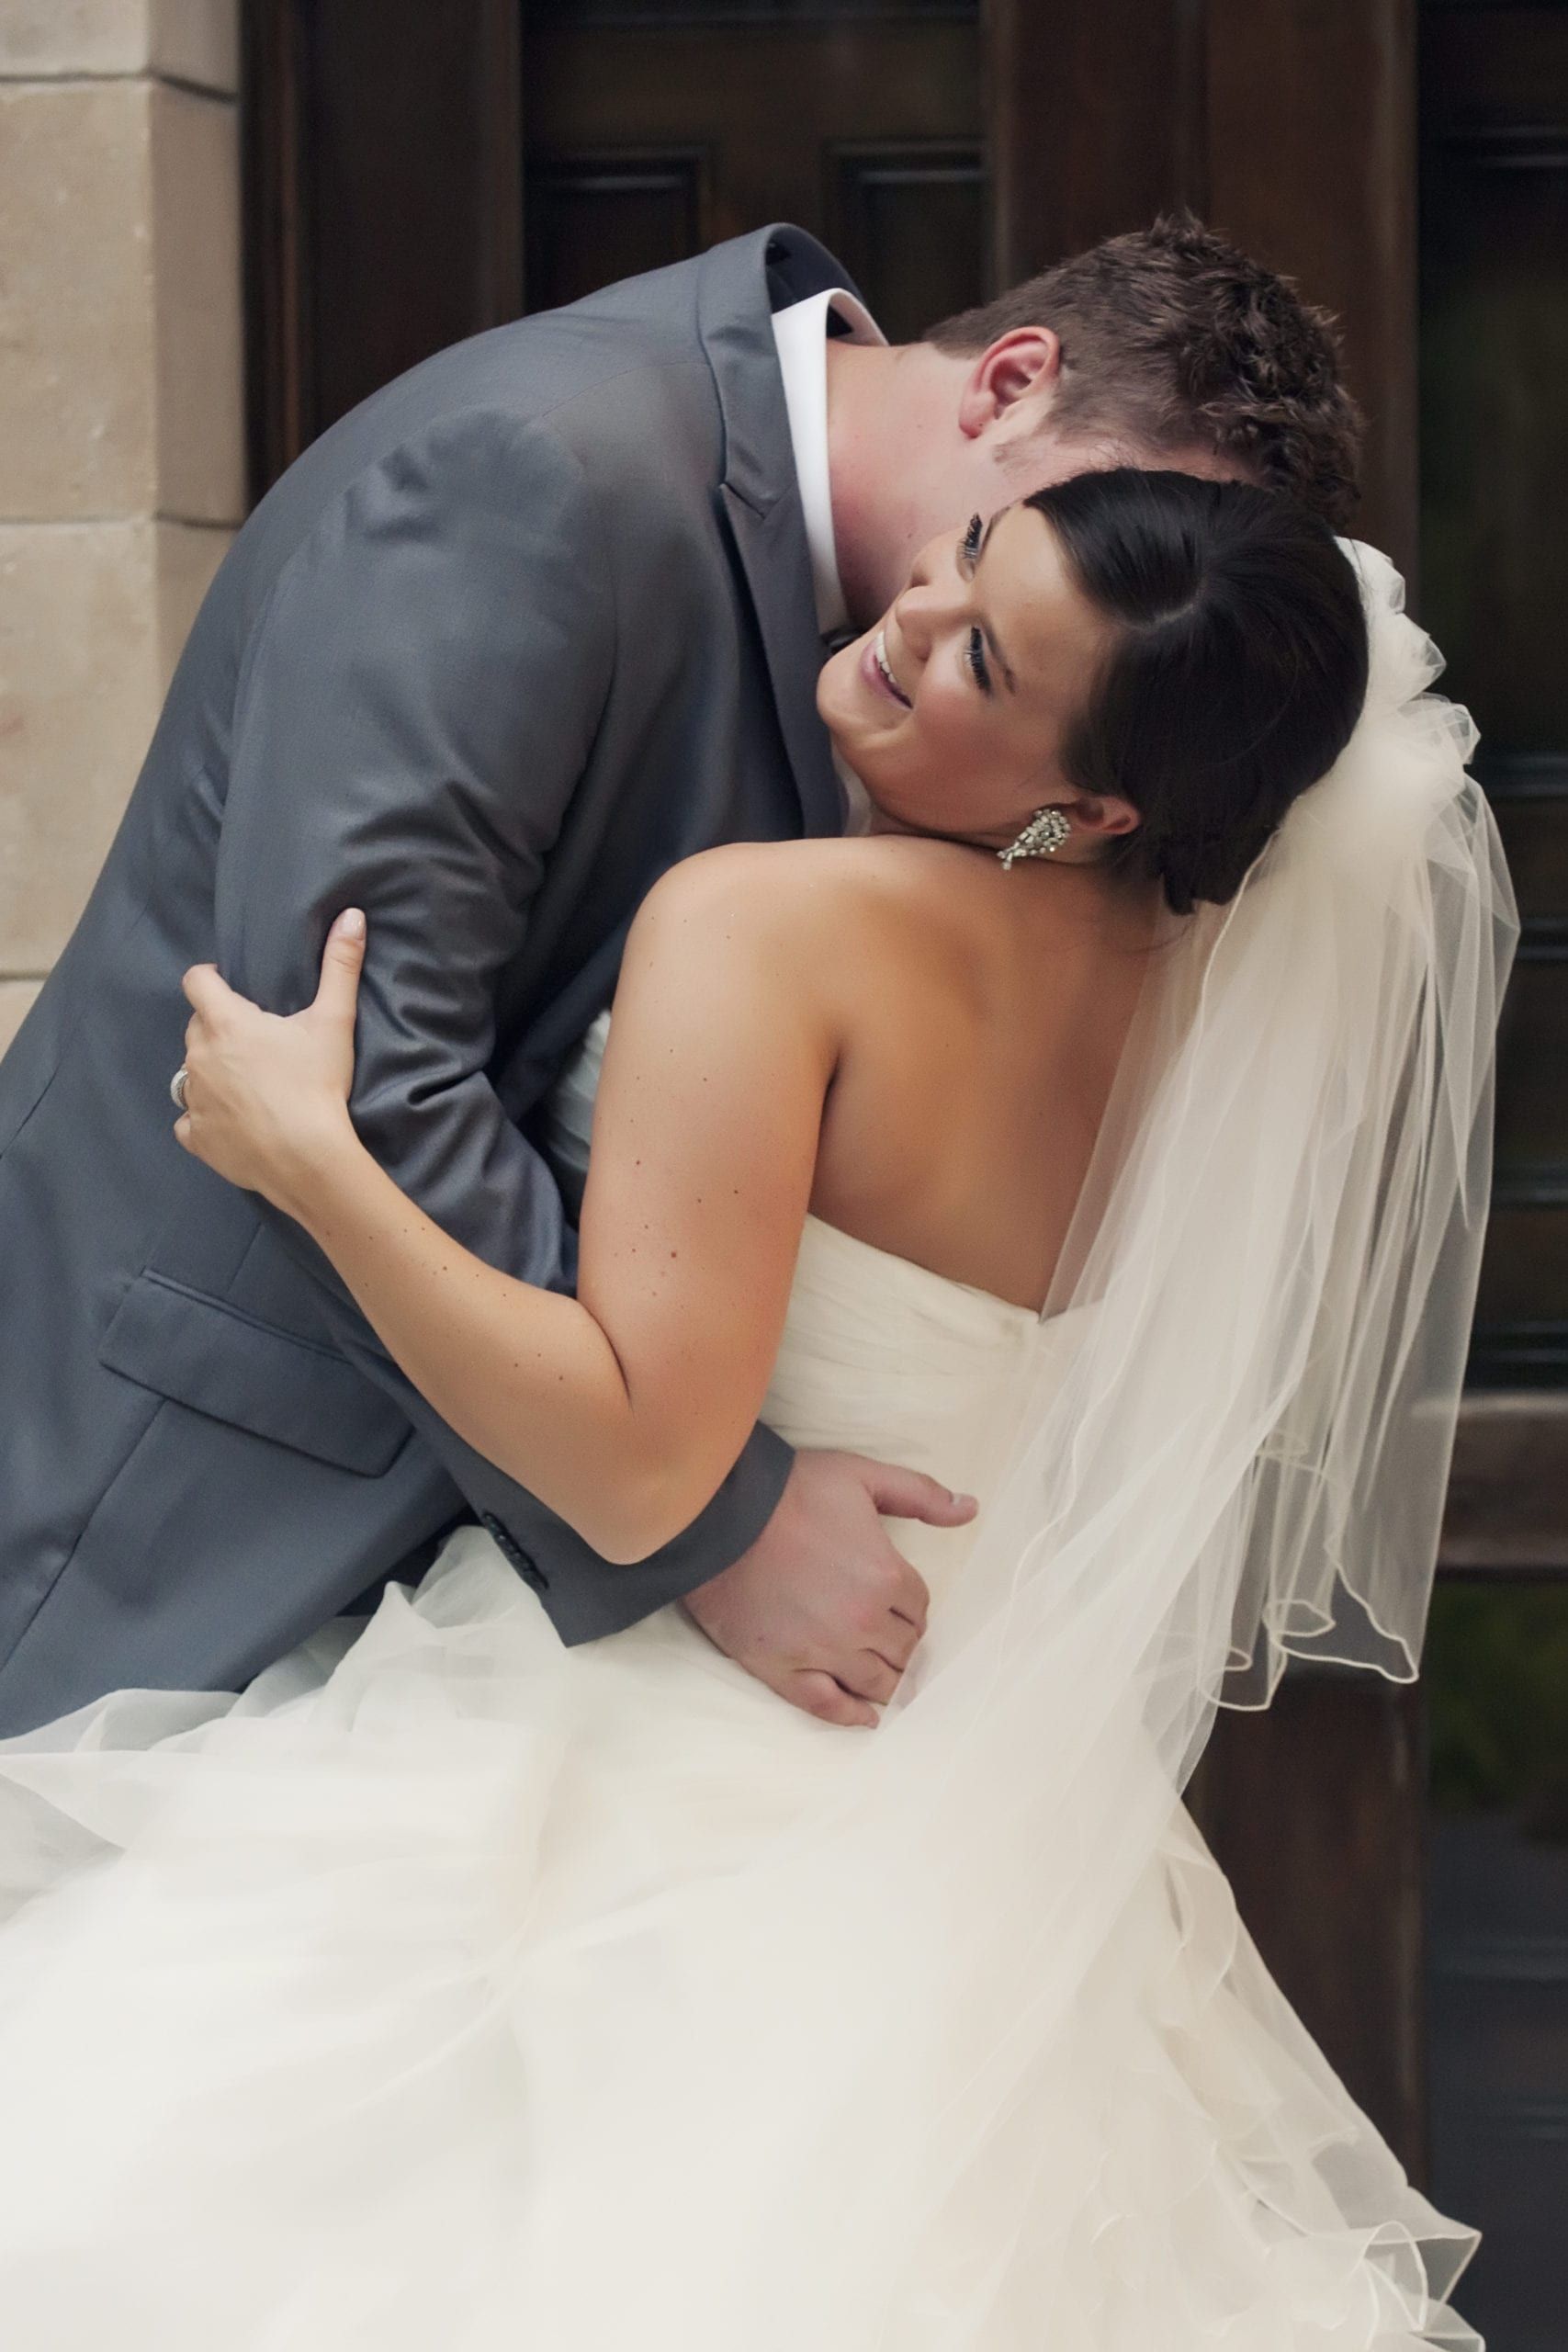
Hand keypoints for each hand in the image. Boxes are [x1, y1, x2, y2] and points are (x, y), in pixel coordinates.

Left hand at [176, 909, 366, 1211]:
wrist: (307, 1159)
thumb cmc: (317, 1085)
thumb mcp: (334, 1022)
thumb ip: (340, 965)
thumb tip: (352, 915)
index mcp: (225, 1022)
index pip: (196, 981)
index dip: (210, 978)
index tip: (231, 988)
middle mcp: (198, 1056)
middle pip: (196, 1027)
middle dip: (217, 1028)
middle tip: (255, 1041)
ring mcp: (193, 1099)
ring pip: (190, 1074)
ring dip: (211, 1072)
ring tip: (247, 1084)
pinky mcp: (196, 1136)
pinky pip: (189, 1121)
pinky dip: (205, 1119)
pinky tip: (232, 1123)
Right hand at [682, 1450, 976, 1727]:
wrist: (718, 1514)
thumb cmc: (790, 1491)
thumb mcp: (862, 1475)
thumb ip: (920, 1494)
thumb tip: (970, 1508)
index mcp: (885, 1577)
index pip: (920, 1610)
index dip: (912, 1608)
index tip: (900, 1605)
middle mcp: (861, 1622)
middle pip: (904, 1651)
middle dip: (903, 1645)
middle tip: (893, 1640)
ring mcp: (822, 1651)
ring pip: (876, 1684)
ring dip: (887, 1682)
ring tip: (886, 1678)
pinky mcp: (783, 1669)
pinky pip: (826, 1707)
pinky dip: (850, 1716)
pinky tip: (865, 1717)